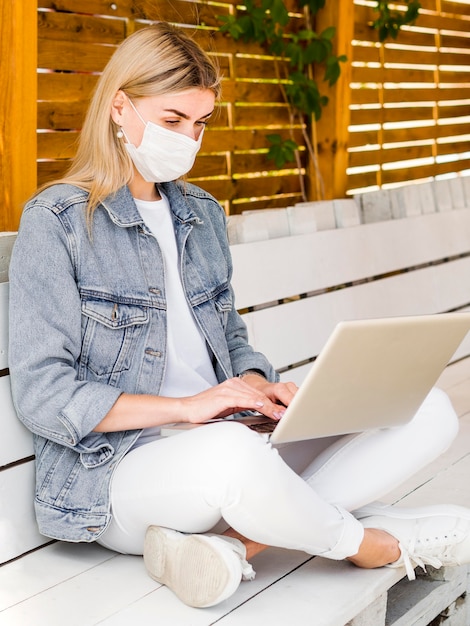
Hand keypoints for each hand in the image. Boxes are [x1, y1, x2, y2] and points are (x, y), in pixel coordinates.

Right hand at [180, 377, 297, 423]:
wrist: (188, 409)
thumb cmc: (207, 409)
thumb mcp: (230, 406)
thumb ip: (244, 405)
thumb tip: (261, 409)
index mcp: (236, 385)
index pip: (259, 394)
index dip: (273, 403)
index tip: (284, 411)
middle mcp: (234, 383)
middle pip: (260, 395)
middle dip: (275, 405)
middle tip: (287, 414)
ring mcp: (229, 388)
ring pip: (254, 397)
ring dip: (269, 406)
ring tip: (279, 414)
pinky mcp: (224, 396)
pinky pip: (243, 399)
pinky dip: (255, 403)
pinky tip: (263, 407)